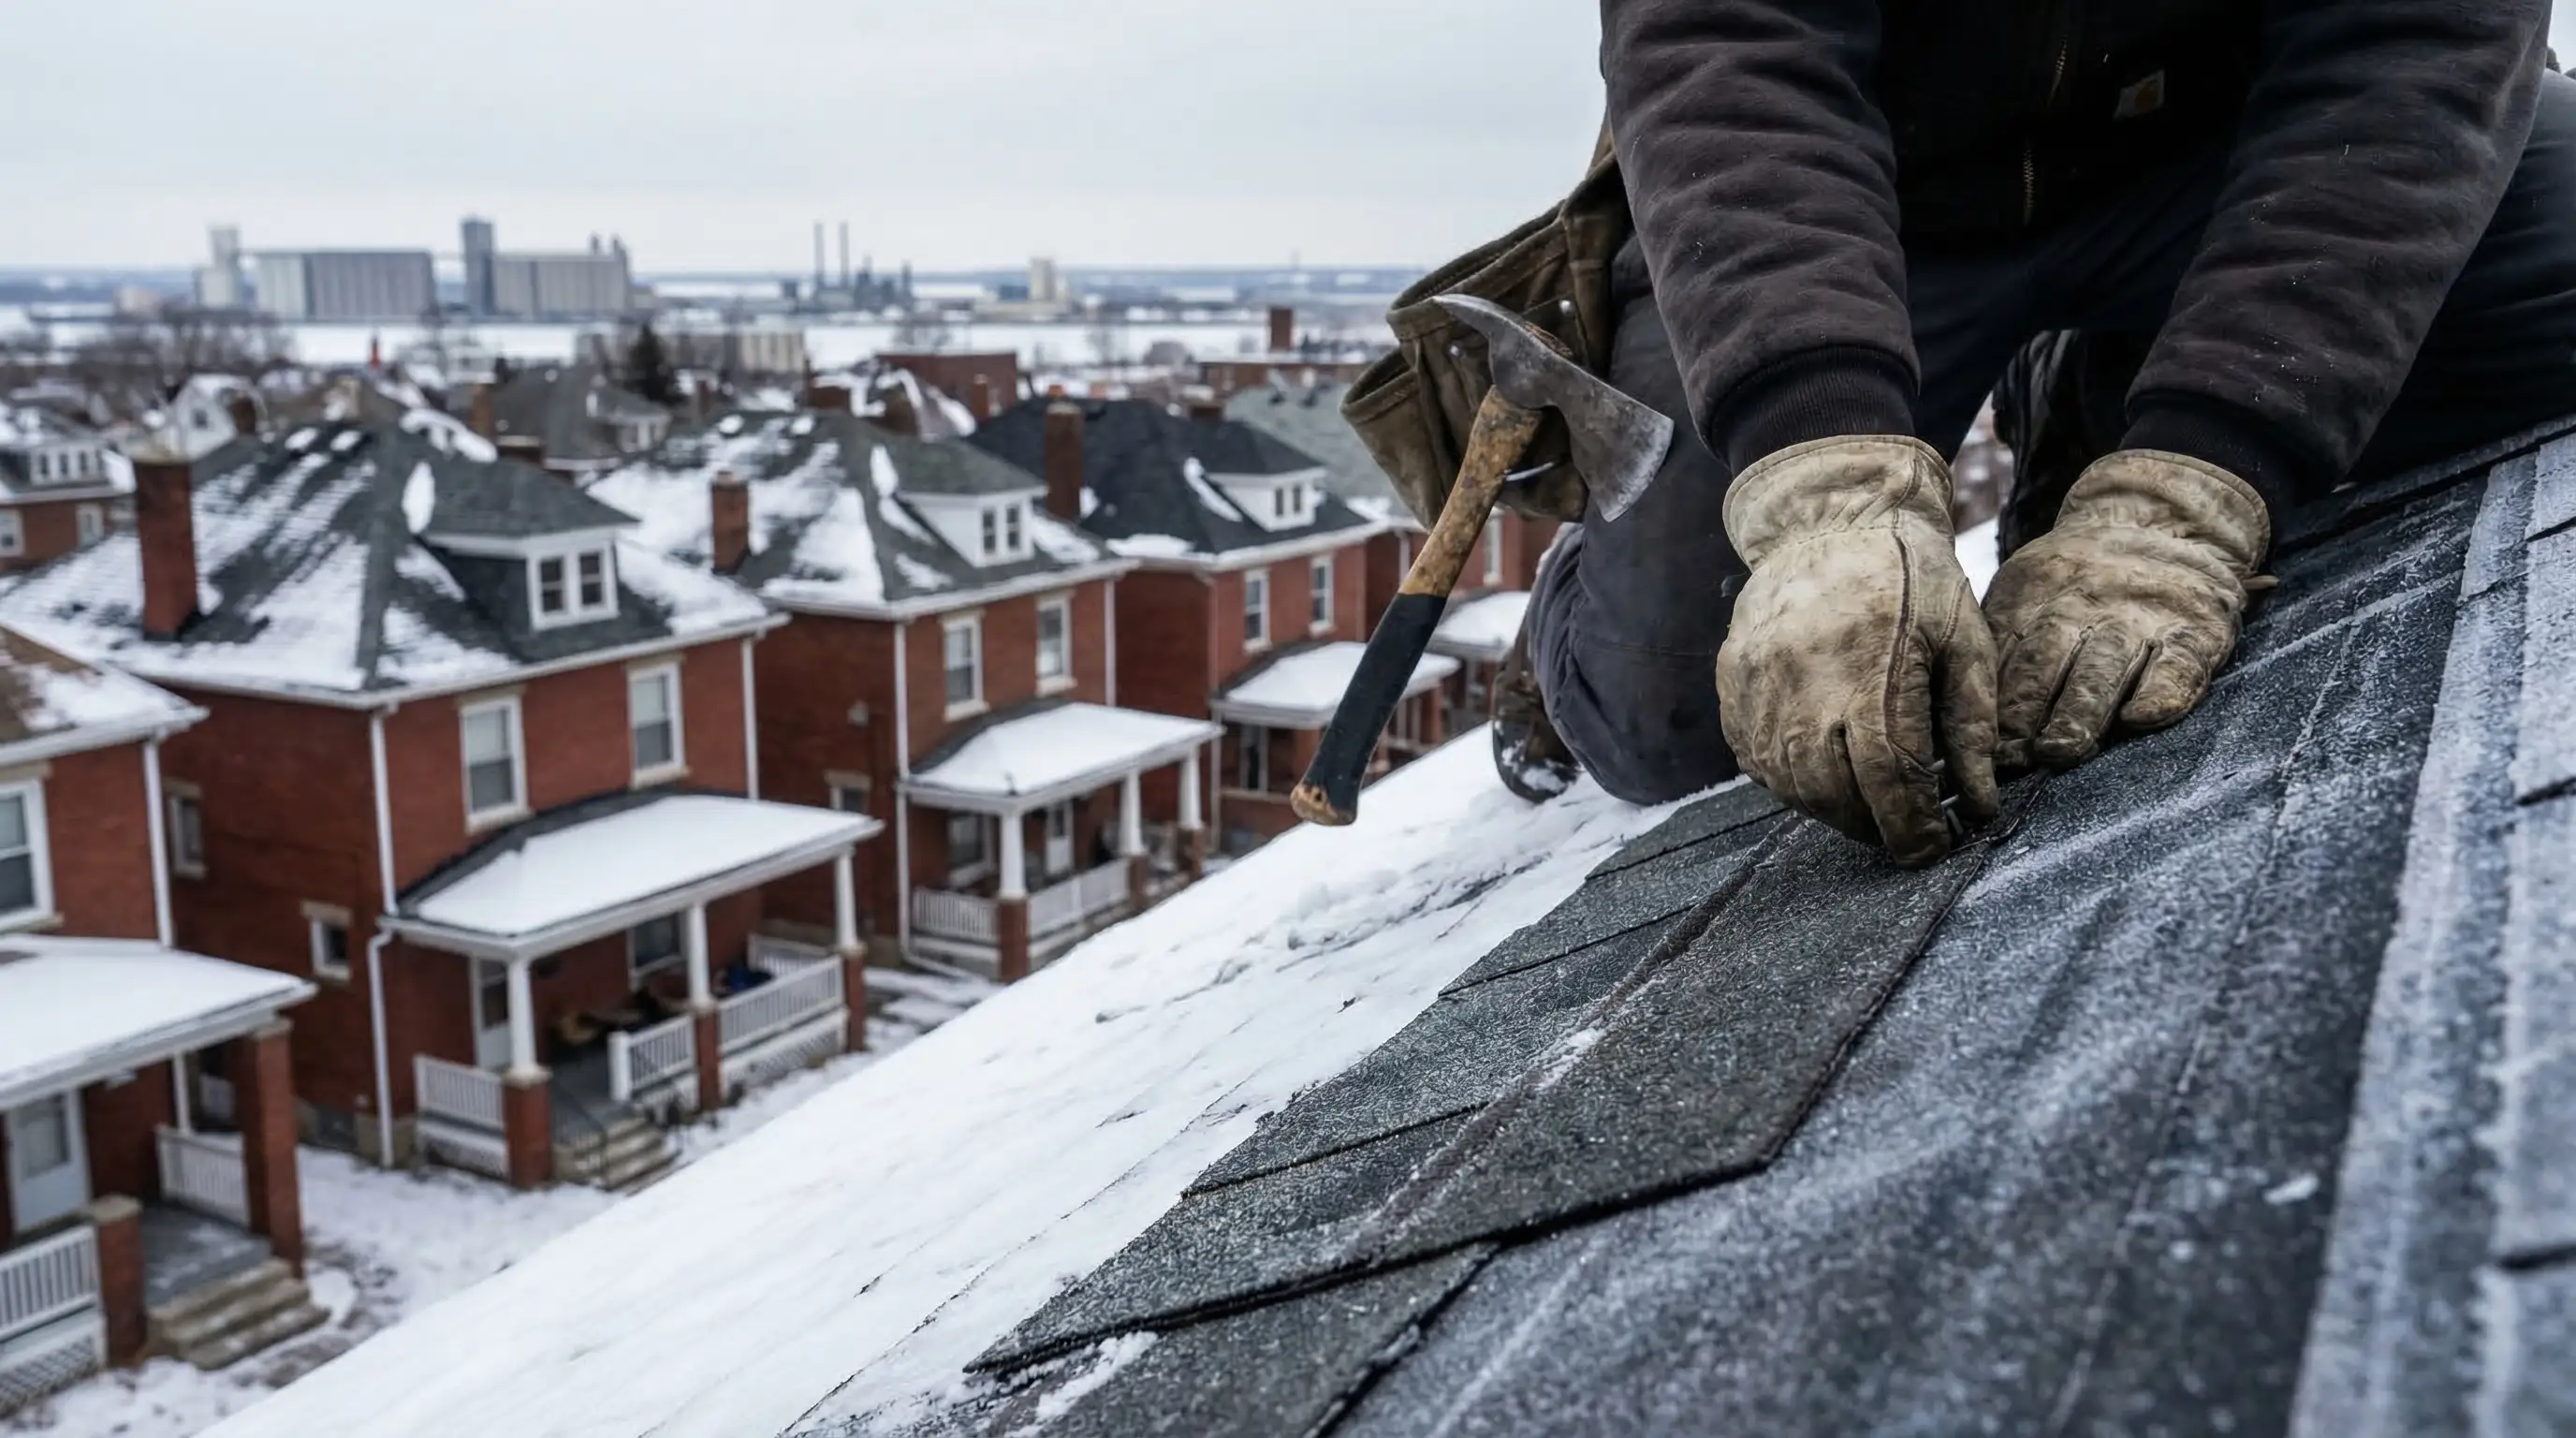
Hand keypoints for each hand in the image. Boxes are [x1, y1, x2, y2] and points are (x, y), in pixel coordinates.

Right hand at [1716, 436, 1999, 866]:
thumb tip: (1979, 804)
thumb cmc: (1912, 576)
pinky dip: (1790, 780)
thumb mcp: (1965, 639)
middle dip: (1873, 826)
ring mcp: (1760, 684)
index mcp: (1874, 670)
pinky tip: (1824, 770)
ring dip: (1831, 809)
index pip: (1889, 780)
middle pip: (1833, 793)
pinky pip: (1754, 757)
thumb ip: (1972, 724)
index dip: (1912, 828)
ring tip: (1867, 802)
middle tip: (1905, 829)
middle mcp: (1807, 683)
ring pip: (1789, 783)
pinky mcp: (1734, 681)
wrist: (1831, 515)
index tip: (1935, 847)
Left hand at [1985, 449, 2269, 769]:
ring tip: (2058, 750)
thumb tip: (1951, 715)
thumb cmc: (2079, 578)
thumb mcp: (2029, 587)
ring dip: (2079, 711)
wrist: (2167, 521)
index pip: (2002, 651)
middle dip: (2024, 710)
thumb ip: (1999, 641)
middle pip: (2048, 660)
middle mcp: (2085, 603)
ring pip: (2105, 667)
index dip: (1988, 702)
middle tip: (2009, 758)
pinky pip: (2178, 665)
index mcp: (2033, 591)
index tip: (1972, 748)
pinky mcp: (2196, 632)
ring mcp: (2142, 617)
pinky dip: (2161, 693)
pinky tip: (2140, 719)